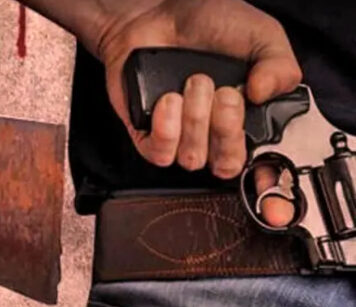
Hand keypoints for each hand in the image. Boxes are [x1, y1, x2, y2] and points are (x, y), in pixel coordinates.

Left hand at [92, 0, 300, 225]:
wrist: (158, 13)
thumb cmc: (209, 23)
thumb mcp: (261, 36)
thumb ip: (280, 66)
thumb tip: (265, 96)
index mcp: (245, 118)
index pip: (257, 163)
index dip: (262, 170)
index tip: (261, 156)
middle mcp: (212, 133)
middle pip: (225, 164)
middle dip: (226, 127)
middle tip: (222, 90)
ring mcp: (179, 137)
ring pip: (192, 158)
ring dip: (195, 119)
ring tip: (191, 82)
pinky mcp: (147, 135)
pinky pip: (160, 154)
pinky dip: (166, 128)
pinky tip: (168, 99)